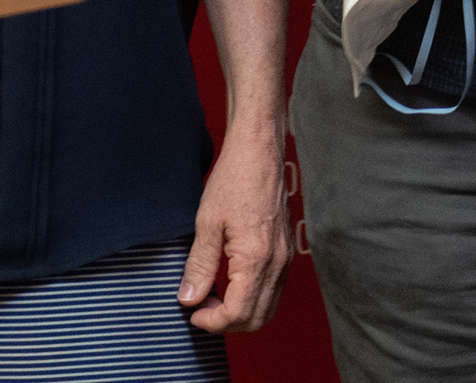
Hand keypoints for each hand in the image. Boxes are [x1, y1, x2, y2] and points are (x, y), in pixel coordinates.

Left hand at [178, 121, 293, 332]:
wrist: (259, 151)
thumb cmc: (234, 179)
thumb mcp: (207, 223)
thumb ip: (199, 266)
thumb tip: (188, 298)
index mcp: (256, 258)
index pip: (237, 313)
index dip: (212, 322)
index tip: (192, 313)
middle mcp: (277, 263)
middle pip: (256, 319)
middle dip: (226, 323)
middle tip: (200, 307)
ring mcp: (286, 257)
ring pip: (268, 308)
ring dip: (241, 312)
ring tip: (214, 295)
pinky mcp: (287, 250)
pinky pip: (274, 289)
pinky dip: (253, 297)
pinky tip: (231, 282)